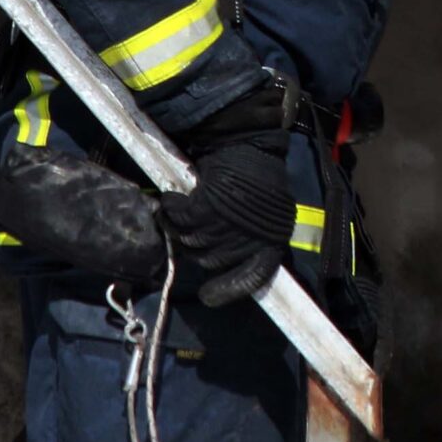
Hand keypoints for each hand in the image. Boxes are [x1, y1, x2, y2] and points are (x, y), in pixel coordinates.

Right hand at [159, 130, 294, 306]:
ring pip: (190, 241)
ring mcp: (225, 227)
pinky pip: (179, 219)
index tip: (207, 297)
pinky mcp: (204, 210)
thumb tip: (223, 258)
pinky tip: (172, 198)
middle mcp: (248, 240)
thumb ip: (251, 236)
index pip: (253, 278)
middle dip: (198, 246)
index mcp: (270, 242)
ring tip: (181, 211)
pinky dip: (171, 208)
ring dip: (180, 227)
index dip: (229, 290)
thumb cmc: (257, 177)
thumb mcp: (264, 213)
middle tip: (195, 227)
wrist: (249, 144)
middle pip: (209, 259)